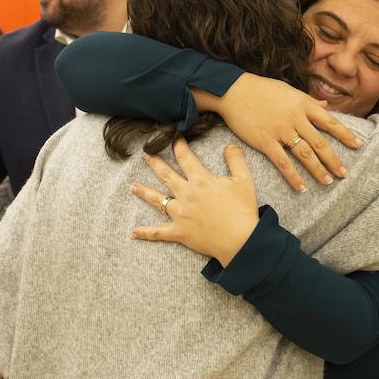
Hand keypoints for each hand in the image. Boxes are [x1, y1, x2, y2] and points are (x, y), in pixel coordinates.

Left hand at [130, 137, 259, 266]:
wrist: (240, 241)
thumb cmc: (243, 211)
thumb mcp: (244, 180)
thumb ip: (236, 159)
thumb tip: (229, 145)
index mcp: (201, 180)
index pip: (185, 157)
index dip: (178, 145)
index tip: (174, 137)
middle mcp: (186, 194)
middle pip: (166, 175)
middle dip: (154, 163)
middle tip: (145, 155)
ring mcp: (180, 214)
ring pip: (157, 200)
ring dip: (144, 192)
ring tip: (133, 186)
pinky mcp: (179, 232)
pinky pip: (159, 232)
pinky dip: (146, 233)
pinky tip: (133, 232)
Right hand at [200, 73, 361, 192]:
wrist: (233, 90)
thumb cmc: (261, 89)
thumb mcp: (288, 90)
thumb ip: (308, 101)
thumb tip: (326, 106)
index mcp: (303, 104)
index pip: (330, 122)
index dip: (345, 135)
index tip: (358, 145)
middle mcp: (295, 118)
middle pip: (320, 143)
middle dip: (334, 160)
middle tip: (345, 173)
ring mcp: (280, 131)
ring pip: (304, 154)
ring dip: (318, 170)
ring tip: (328, 181)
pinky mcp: (265, 141)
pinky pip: (283, 162)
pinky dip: (293, 176)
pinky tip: (302, 187)